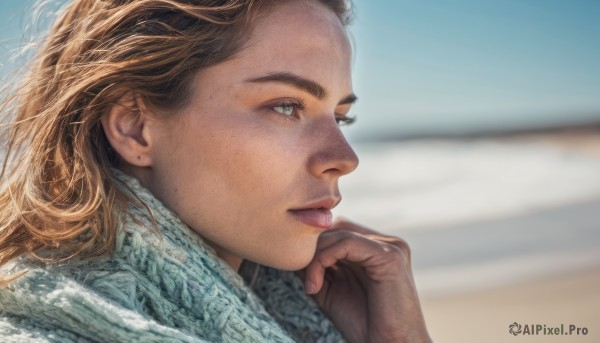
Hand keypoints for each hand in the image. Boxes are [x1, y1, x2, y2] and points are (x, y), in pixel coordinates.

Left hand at [295, 218, 431, 342]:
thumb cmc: (364, 325)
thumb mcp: (331, 290)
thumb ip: (317, 267)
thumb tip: (293, 250)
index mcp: (374, 248)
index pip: (336, 229)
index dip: (313, 245)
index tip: (297, 272)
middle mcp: (384, 242)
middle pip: (336, 227)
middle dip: (313, 249)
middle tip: (302, 277)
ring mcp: (390, 246)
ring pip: (339, 233)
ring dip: (316, 257)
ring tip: (311, 285)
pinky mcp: (390, 256)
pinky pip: (347, 243)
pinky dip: (324, 258)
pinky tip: (316, 283)